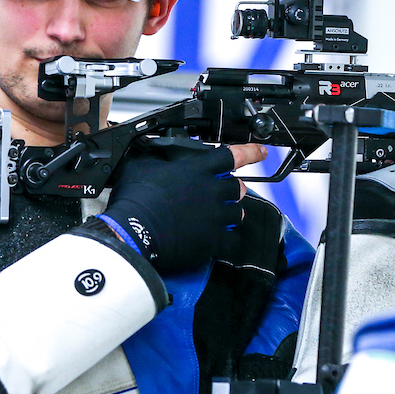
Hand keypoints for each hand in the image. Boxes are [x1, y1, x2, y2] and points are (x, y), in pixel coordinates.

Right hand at [102, 140, 265, 274]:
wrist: (133, 232)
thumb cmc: (134, 199)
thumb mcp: (141, 167)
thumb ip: (155, 159)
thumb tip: (153, 156)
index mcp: (197, 170)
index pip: (232, 155)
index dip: (250, 152)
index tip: (261, 152)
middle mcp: (212, 191)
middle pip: (237, 188)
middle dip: (233, 190)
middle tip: (224, 194)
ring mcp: (215, 217)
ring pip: (237, 214)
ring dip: (230, 214)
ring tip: (216, 218)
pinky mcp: (213, 241)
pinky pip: (232, 241)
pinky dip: (227, 241)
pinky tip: (217, 241)